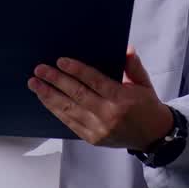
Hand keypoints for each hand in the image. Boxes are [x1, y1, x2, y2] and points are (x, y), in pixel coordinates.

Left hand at [28, 47, 172, 150]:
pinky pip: (70, 122)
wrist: (153, 136)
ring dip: (49, 96)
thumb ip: (133, 66)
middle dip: (56, 81)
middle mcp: (109, 115)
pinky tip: (45, 100)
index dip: (76, 70)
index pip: (95, 82)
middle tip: (39, 70)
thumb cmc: (147, 105)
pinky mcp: (92, 138)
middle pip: (77, 95)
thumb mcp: (144, 83)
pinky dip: (56, 110)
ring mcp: (99, 129)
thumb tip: (126, 48)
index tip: (60, 61)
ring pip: (69, 110)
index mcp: (122, 99)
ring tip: (35, 84)